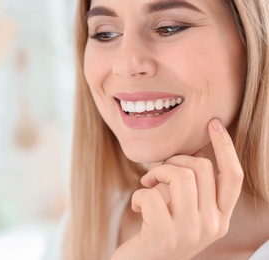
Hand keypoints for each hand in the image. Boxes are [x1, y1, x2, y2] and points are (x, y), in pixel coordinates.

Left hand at [112, 119, 243, 259]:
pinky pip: (151, 195)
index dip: (226, 147)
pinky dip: (139, 196)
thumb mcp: (184, 211)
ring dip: (156, 174)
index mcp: (220, 218)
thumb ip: (195, 186)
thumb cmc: (160, 232)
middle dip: (173, 161)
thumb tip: (197, 151)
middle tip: (156, 174)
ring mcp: (190, 232)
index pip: (234, 177)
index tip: (214, 124)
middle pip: (202, 168)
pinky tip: (138, 209)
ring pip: (180, 176)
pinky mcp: (164, 235)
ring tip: (146, 186)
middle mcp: (212, 226)